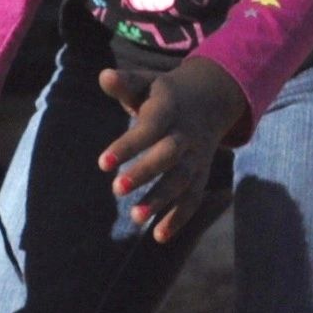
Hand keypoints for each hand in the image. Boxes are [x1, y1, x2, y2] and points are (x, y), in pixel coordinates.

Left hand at [97, 58, 246, 243]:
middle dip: (145, 173)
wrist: (210, 98)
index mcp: (170, 109)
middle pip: (169, 155)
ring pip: (182, 180)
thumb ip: (125, 83)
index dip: (128, 145)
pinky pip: (193, 198)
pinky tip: (158, 236)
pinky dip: (179, 218)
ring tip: (135, 218)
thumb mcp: (146, 82)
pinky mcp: (201, 174)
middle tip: (116, 189)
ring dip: (161, 200)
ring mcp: (197, 156)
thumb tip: (104, 76)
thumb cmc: (163, 93)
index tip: (102, 163)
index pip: (150, 128)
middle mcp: (186, 134)